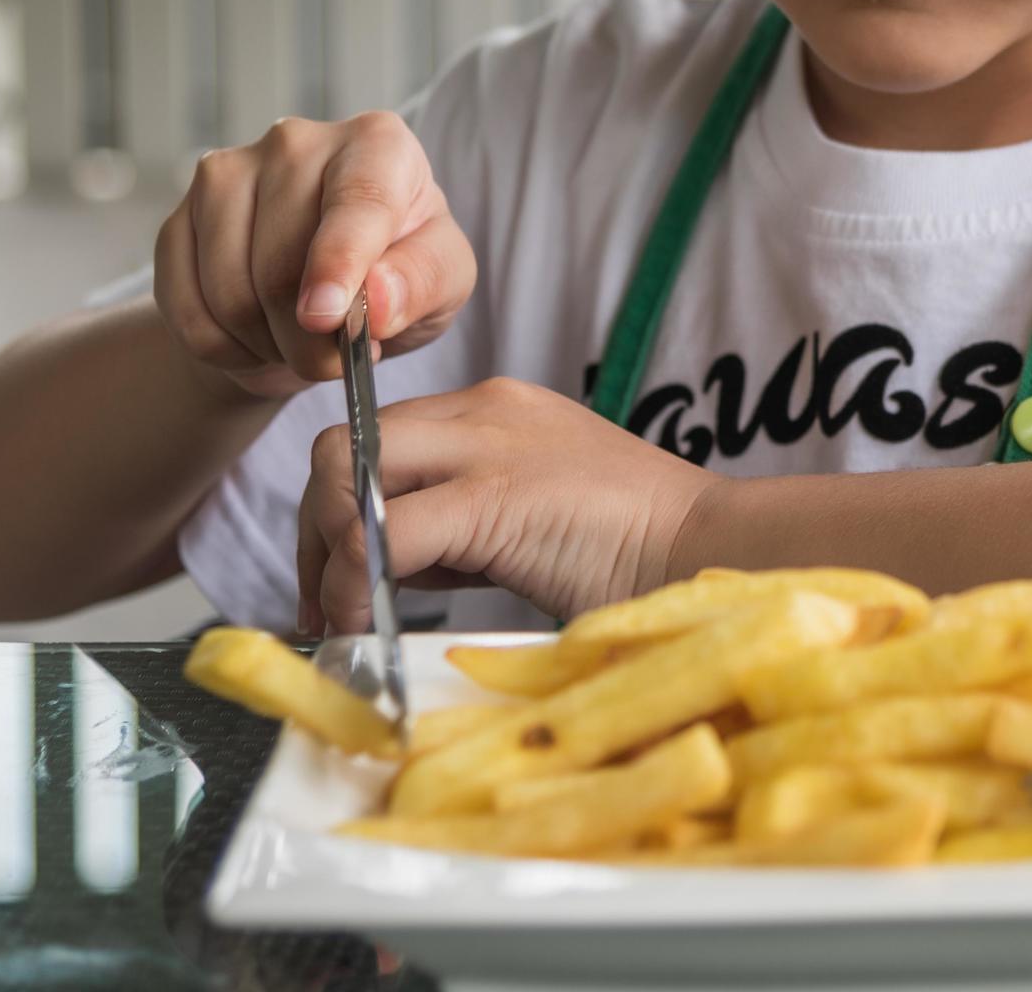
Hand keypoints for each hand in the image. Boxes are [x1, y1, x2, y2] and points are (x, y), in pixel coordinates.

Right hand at [152, 112, 475, 400]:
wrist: (326, 290)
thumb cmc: (398, 272)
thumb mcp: (444, 280)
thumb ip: (423, 281)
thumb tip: (378, 298)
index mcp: (377, 144)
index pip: (357, 200)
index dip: (338, 263)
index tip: (326, 319)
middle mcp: (296, 143)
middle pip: (282, 261)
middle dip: (309, 338)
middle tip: (333, 360)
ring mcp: (226, 174)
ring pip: (228, 290)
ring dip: (266, 345)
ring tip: (298, 344)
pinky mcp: (177, 218)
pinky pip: (184, 308)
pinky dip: (220, 348)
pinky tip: (254, 340)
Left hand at [296, 377, 719, 634]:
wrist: (716, 548)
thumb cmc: (640, 550)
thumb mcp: (536, 513)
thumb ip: (468, 520)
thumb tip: (391, 565)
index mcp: (497, 408)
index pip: (375, 435)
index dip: (341, 505)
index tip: (342, 575)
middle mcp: (486, 410)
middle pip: (342, 445)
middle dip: (315, 531)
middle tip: (323, 605)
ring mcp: (491, 447)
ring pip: (347, 475)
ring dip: (326, 555)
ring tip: (344, 618)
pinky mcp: (496, 497)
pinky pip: (384, 534)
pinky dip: (354, 583)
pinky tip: (362, 622)